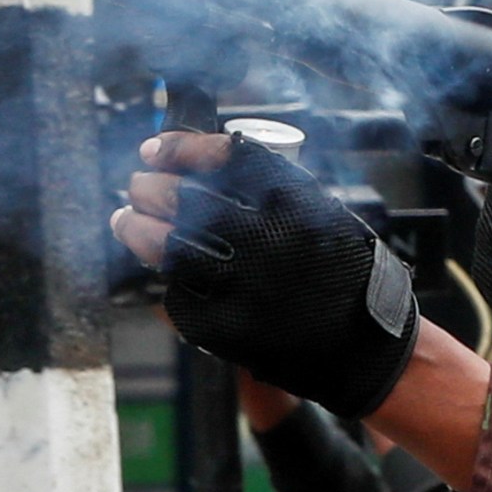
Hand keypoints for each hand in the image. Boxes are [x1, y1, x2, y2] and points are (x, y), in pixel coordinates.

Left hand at [111, 130, 418, 419]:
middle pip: (179, 198)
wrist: (365, 342)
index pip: (217, 156)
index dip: (175, 149)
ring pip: (163, 245)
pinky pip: (178, 293)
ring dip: (135, 228)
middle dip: (147, 187)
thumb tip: (193, 163)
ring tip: (126, 220)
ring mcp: (240, 283)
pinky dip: (168, 277)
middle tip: (137, 186)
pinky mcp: (224, 326)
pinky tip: (167, 269)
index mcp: (289, 197)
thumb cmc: (340, 269)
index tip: (154, 150)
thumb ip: (263, 188)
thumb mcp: (316, 209)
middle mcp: (262, 235)